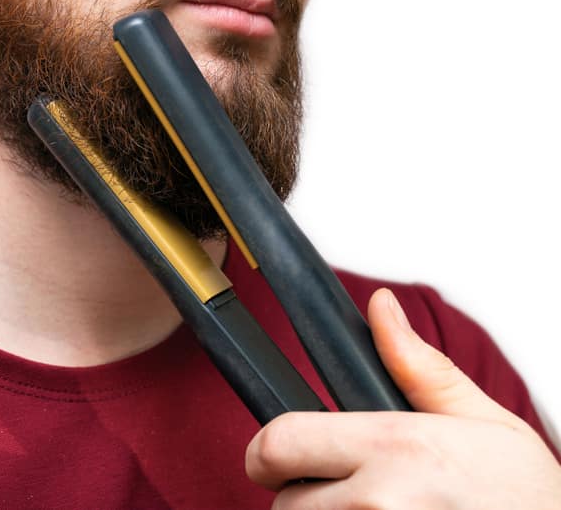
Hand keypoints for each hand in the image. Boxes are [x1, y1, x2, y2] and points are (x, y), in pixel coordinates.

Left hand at [245, 288, 560, 508]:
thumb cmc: (528, 500)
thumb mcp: (483, 421)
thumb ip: (416, 366)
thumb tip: (381, 308)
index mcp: (394, 447)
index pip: (277, 442)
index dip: (270, 450)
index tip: (280, 457)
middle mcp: (377, 503)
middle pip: (284, 501)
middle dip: (304, 494)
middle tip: (346, 491)